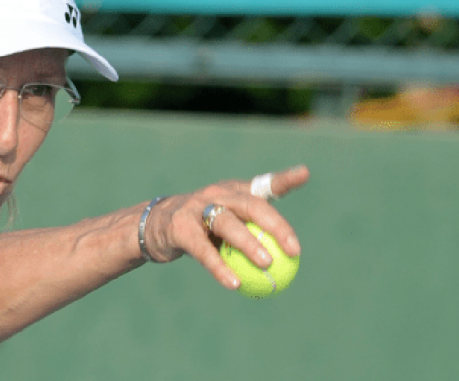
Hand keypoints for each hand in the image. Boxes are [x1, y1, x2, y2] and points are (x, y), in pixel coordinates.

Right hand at [143, 165, 309, 288]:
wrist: (154, 227)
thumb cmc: (200, 227)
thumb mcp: (226, 222)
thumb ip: (252, 232)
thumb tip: (290, 257)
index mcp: (232, 191)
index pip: (262, 184)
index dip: (284, 179)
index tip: (304, 174)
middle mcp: (216, 194)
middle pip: (250, 205)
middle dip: (275, 225)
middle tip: (293, 249)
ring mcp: (196, 207)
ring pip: (228, 224)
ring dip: (249, 244)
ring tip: (267, 264)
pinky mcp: (180, 227)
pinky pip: (204, 250)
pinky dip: (219, 267)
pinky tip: (234, 283)